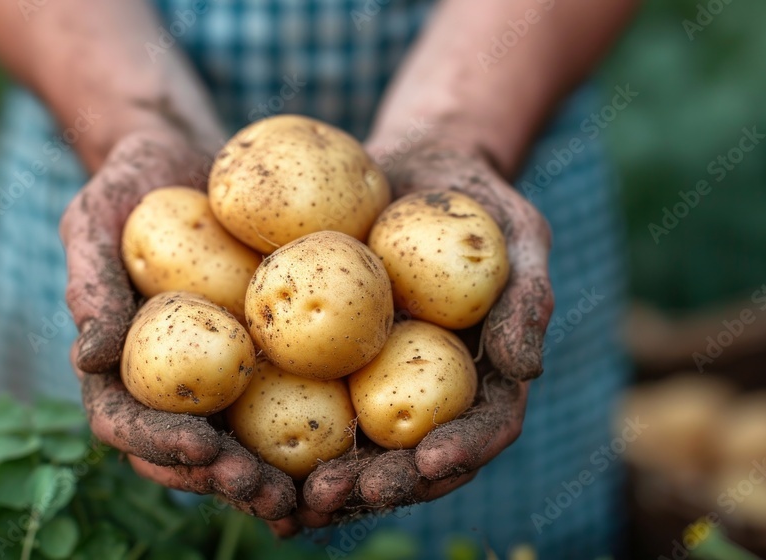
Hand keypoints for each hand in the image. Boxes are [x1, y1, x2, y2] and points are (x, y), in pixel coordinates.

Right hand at [59, 125, 295, 519]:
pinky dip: (321, 427)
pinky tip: (358, 443)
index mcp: (119, 367)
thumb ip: (89, 284)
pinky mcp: (272, 353)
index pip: (127, 424)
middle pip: (191, 452)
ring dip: (276, 475)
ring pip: (245, 442)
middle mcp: (172, 383)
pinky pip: (296, 394)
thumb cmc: (128, 184)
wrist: (190, 157)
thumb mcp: (96, 220)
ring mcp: (223, 374)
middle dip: (227, 479)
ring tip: (316, 493)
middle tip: (269, 493)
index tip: (202, 447)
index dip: (160, 445)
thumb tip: (87, 360)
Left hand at [279, 145, 553, 533]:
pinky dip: (275, 442)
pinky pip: (300, 405)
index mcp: (482, 378)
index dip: (458, 452)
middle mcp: (428, 393)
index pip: (482, 430)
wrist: (407, 168)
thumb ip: (527, 296)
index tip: (426, 460)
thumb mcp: (516, 233)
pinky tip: (237, 457)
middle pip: (411, 459)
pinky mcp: (324, 364)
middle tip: (337, 492)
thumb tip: (528, 370)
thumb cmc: (474, 200)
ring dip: (324, 482)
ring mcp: (374, 384)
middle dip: (379, 485)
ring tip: (286, 501)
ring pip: (354, 450)